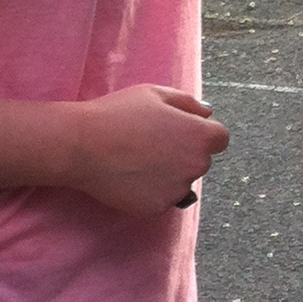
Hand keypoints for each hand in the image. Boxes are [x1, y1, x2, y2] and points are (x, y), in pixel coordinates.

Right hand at [68, 85, 227, 215]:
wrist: (83, 145)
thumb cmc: (119, 114)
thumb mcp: (155, 94)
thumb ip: (188, 103)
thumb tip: (208, 115)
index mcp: (200, 136)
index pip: (219, 138)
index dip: (200, 132)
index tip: (178, 131)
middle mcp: (196, 166)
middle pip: (200, 160)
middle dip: (183, 152)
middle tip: (151, 143)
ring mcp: (178, 190)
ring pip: (181, 181)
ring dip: (168, 173)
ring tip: (137, 159)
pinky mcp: (158, 207)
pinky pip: (162, 198)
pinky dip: (151, 190)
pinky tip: (130, 175)